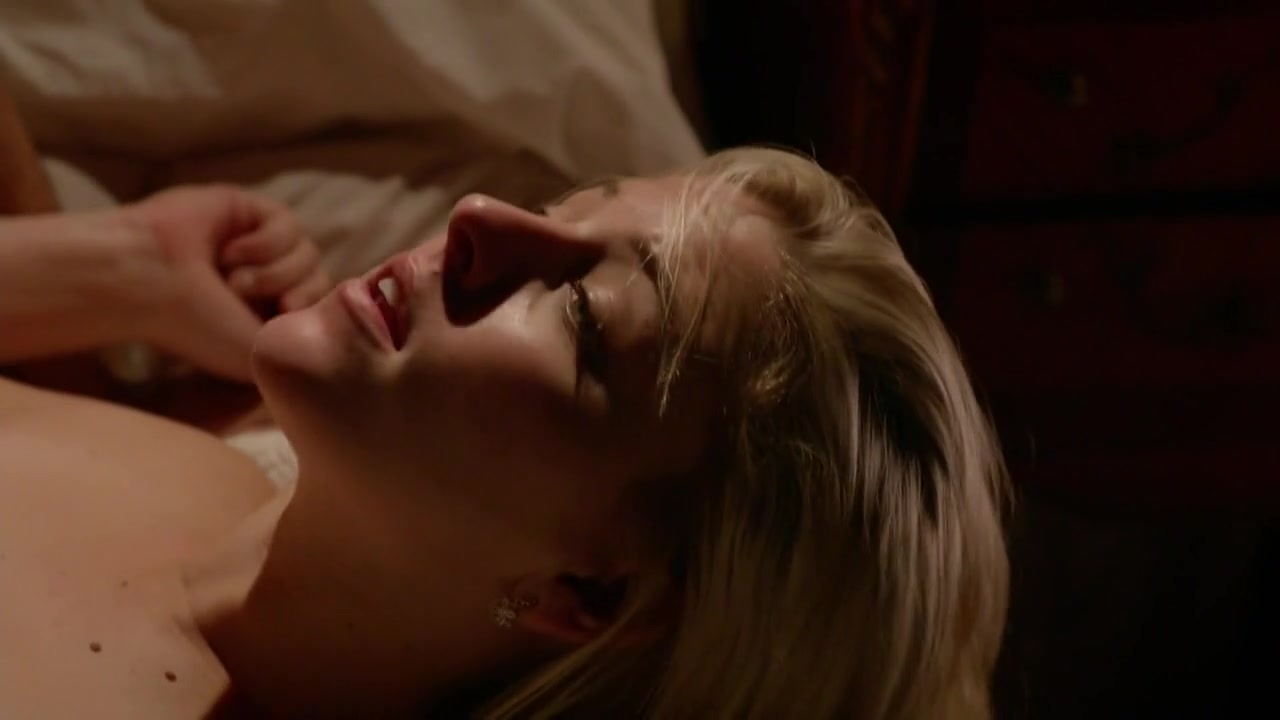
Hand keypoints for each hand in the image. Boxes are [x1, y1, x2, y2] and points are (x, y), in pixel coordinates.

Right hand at [126, 185, 330, 381]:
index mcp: (266, 313)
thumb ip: (300, 344)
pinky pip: (290, 224)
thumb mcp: (258, 353)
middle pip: (322, 279)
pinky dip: (264, 243)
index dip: (311, 312)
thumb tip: (337, 330)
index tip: (281, 320)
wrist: (150, 283)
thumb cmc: (196, 326)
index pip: (323, 307)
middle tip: (247, 300)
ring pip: (310, 254)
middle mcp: (266, 278)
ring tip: (232, 279)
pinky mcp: (251, 210)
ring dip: (274, 271)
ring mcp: (259, 243)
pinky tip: (229, 252)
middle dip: (291, 292)